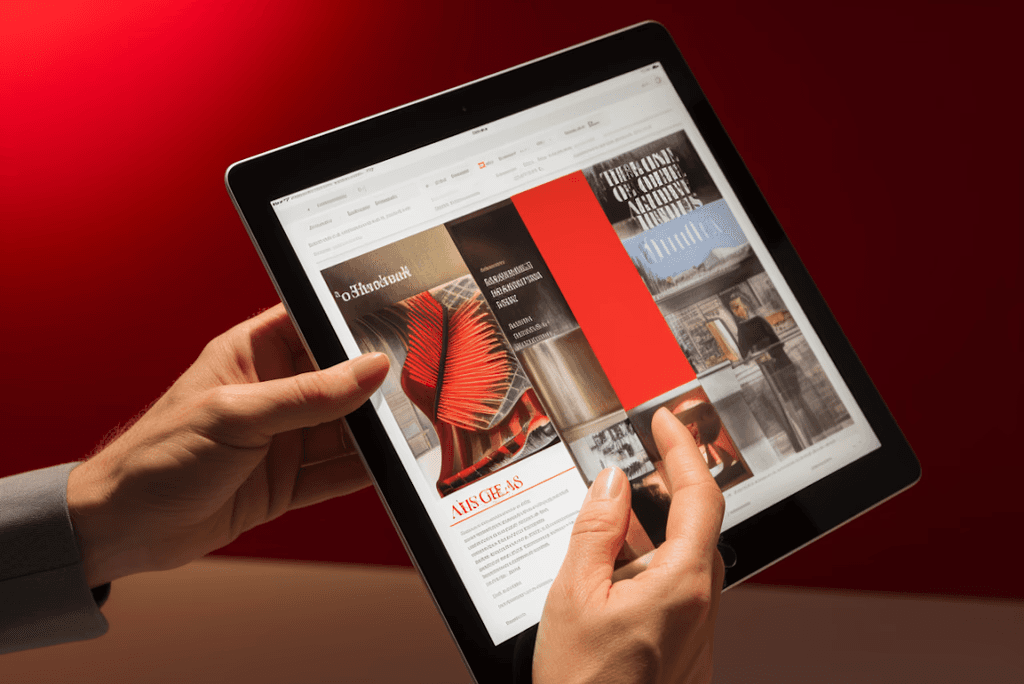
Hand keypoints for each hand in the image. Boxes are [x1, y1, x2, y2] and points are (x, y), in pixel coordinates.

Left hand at [67, 304, 388, 587]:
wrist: (122, 529)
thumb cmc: (157, 456)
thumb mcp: (237, 415)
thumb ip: (308, 396)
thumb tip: (369, 369)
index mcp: (252, 355)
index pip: (312, 325)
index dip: (351, 324)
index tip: (396, 325)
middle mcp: (273, 393)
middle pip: (340, 381)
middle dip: (375, 386)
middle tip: (418, 385)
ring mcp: (283, 438)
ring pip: (345, 429)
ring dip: (377, 432)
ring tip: (414, 428)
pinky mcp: (287, 481)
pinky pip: (337, 472)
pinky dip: (366, 472)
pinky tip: (392, 467)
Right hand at [534, 407, 725, 683]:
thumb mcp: (573, 594)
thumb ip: (596, 529)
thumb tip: (611, 482)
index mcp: (682, 584)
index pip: (699, 495)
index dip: (683, 448)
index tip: (665, 420)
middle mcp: (700, 605)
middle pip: (697, 524)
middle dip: (668, 486)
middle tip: (635, 463)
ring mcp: (695, 630)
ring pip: (685, 558)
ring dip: (654, 531)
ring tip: (609, 524)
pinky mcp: (684, 649)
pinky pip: (677, 590)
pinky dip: (650, 567)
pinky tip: (613, 575)